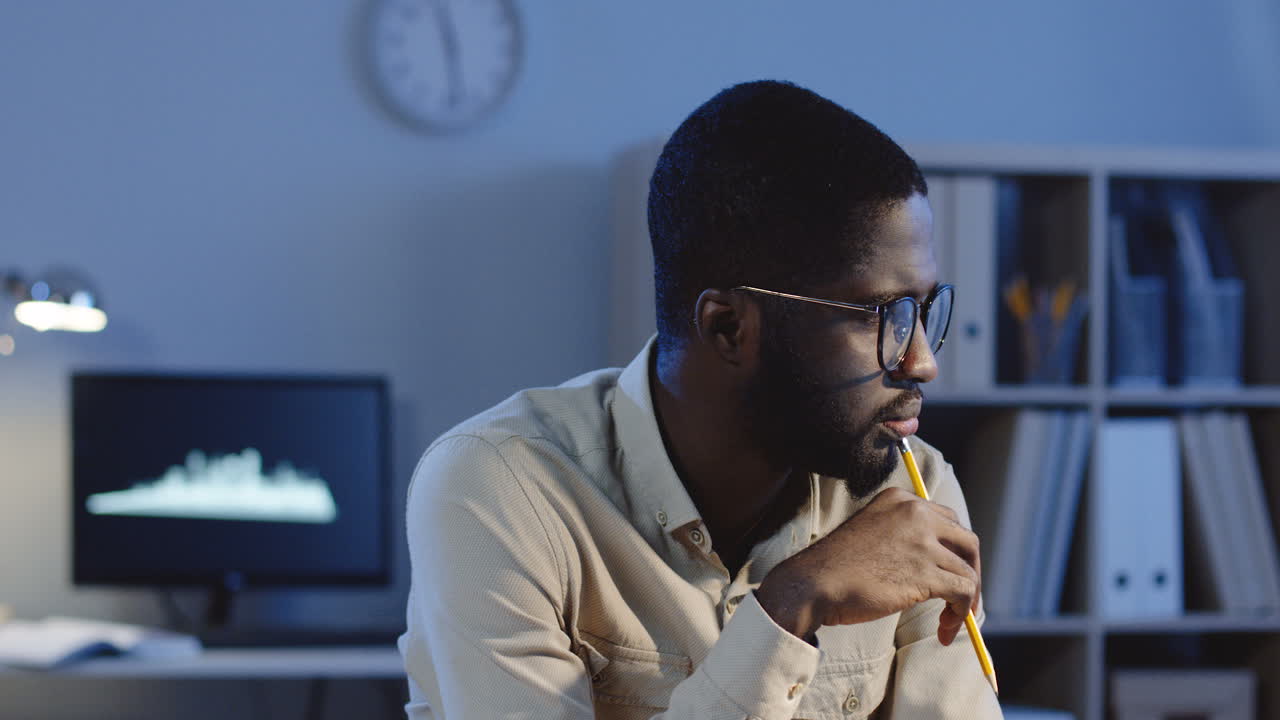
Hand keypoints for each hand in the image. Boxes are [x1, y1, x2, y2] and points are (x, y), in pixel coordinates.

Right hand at [756, 486, 980, 645]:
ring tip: (949, 623)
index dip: (955, 551)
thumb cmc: (836, 566)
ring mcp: (922, 541)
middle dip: (971, 571)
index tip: (950, 573)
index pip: (947, 520)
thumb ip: (902, 535)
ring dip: (965, 602)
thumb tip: (937, 564)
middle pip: (967, 541)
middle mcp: (915, 513)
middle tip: (963, 599)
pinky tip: (944, 629)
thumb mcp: (872, 531)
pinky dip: (960, 614)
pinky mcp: (925, 571)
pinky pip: (963, 591)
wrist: (813, 583)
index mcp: (900, 500)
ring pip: (968, 571)